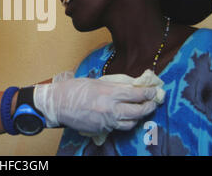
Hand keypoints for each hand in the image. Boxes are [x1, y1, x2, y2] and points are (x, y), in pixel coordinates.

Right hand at [34, 78, 156, 134]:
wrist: (57, 104)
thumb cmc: (73, 89)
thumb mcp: (95, 82)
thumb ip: (114, 85)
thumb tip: (130, 85)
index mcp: (109, 93)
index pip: (136, 94)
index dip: (148, 93)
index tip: (154, 91)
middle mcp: (110, 108)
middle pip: (138, 111)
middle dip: (149, 106)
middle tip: (152, 102)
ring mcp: (106, 121)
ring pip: (131, 122)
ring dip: (138, 117)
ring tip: (139, 111)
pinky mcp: (101, 129)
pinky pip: (117, 127)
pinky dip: (123, 122)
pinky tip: (122, 116)